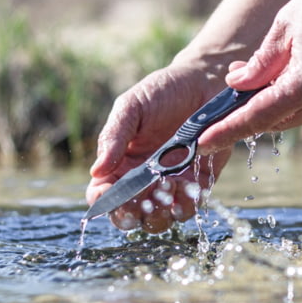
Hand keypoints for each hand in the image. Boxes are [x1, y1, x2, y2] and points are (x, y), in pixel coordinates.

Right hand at [86, 65, 230, 232]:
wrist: (205, 83)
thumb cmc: (162, 92)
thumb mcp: (131, 107)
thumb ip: (113, 137)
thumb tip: (96, 171)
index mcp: (121, 164)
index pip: (102, 194)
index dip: (102, 201)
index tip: (107, 192)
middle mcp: (144, 181)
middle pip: (129, 216)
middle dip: (130, 214)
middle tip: (140, 198)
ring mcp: (171, 185)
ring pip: (159, 219)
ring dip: (159, 212)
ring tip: (167, 183)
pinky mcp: (198, 184)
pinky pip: (188, 207)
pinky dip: (185, 204)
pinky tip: (186, 184)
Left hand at [196, 0, 301, 154]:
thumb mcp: (286, 24)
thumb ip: (260, 62)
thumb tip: (237, 84)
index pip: (258, 117)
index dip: (227, 131)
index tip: (204, 142)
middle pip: (278, 119)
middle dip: (251, 113)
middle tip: (227, 99)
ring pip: (299, 112)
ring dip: (275, 102)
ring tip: (257, 78)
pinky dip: (298, 95)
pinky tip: (288, 75)